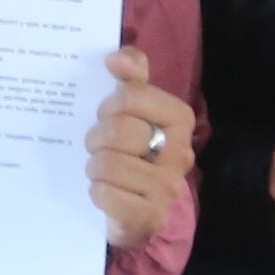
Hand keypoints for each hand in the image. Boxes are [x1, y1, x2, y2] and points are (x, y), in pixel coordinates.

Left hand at [85, 48, 194, 248]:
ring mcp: (167, 188)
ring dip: (94, 167)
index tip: (107, 115)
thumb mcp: (131, 109)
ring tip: (100, 170)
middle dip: (97, 137)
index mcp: (178, 119)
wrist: (134, 209)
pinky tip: (105, 192)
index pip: (132, 95)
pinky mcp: (149, 217)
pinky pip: (106, 195)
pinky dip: (97, 192)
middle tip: (98, 146)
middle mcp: (180, 153)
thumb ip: (131, 75)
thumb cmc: (131, 150)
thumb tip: (115, 57)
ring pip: (108, 164)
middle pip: (119, 130)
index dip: (110, 104)